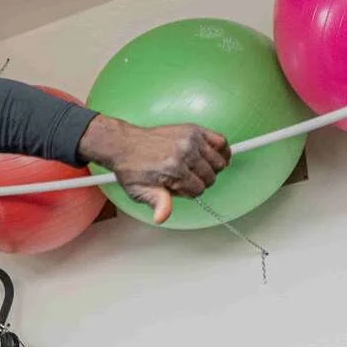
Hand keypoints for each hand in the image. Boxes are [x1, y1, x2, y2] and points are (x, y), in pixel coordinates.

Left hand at [78, 116, 230, 223]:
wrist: (124, 144)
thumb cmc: (131, 168)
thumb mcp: (139, 192)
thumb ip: (157, 203)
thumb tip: (162, 217)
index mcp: (173, 171)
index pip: (198, 190)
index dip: (189, 193)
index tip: (179, 188)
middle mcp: (184, 154)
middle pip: (210, 177)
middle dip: (200, 182)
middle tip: (186, 179)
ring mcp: (191, 140)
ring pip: (219, 161)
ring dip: (212, 168)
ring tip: (197, 168)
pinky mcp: (194, 129)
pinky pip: (221, 141)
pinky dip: (222, 150)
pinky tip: (214, 156)